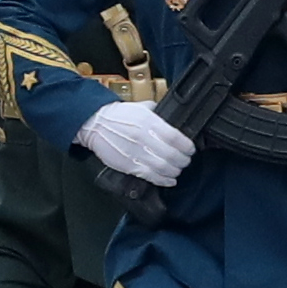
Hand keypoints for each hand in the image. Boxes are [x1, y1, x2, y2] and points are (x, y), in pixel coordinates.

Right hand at [75, 100, 198, 187]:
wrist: (95, 124)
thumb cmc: (118, 115)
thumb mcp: (141, 107)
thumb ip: (158, 113)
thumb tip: (172, 118)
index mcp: (149, 122)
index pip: (176, 137)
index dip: (187, 146)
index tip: (191, 149)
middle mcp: (144, 137)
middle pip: (172, 155)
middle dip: (183, 161)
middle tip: (186, 161)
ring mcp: (136, 153)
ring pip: (163, 168)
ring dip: (175, 172)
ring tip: (177, 170)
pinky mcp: (129, 165)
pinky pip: (150, 176)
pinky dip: (163, 180)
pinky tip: (169, 180)